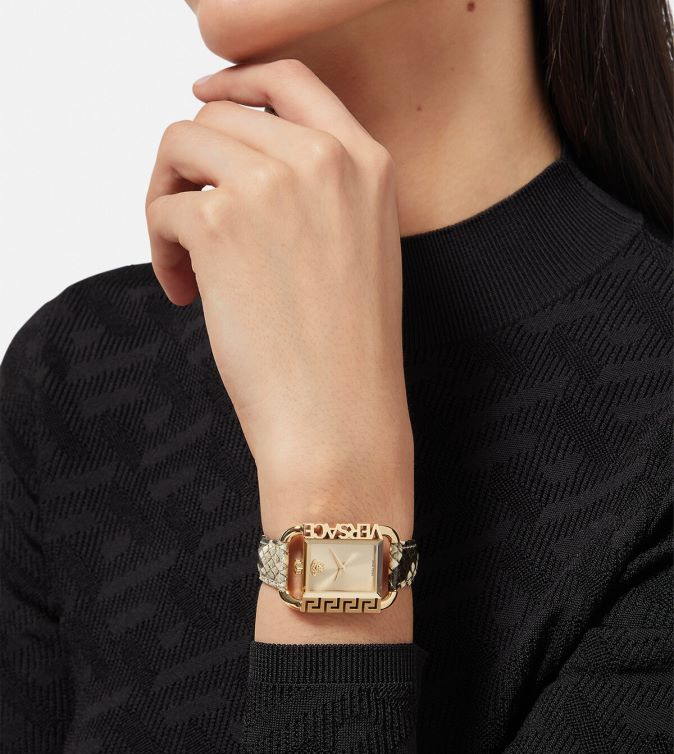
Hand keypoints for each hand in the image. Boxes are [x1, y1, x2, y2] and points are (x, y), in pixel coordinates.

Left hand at [145, 60, 413, 640]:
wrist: (340, 420)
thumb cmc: (349, 355)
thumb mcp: (361, 249)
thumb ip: (315, 189)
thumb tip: (234, 159)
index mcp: (368, 163)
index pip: (290, 79)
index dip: (237, 82)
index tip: (206, 101)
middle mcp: (322, 160)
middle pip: (218, 114)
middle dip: (190, 164)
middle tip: (189, 223)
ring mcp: (271, 186)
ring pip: (180, 145)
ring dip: (168, 199)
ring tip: (187, 261)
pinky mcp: (221, 224)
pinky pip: (162, 207)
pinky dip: (160, 248)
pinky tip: (186, 294)